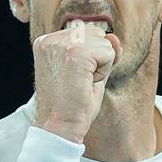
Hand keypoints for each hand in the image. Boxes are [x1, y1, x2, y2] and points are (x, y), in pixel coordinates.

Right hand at [31, 20, 121, 142]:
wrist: (60, 127)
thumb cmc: (72, 107)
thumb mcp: (88, 73)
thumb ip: (100, 52)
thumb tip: (113, 36)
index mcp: (47, 42)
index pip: (86, 34)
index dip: (90, 59)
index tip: (72, 79)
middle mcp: (51, 39)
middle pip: (97, 34)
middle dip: (96, 60)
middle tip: (79, 83)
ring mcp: (61, 44)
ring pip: (104, 43)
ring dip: (100, 67)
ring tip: (81, 84)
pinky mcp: (75, 52)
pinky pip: (109, 53)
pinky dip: (104, 72)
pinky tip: (85, 85)